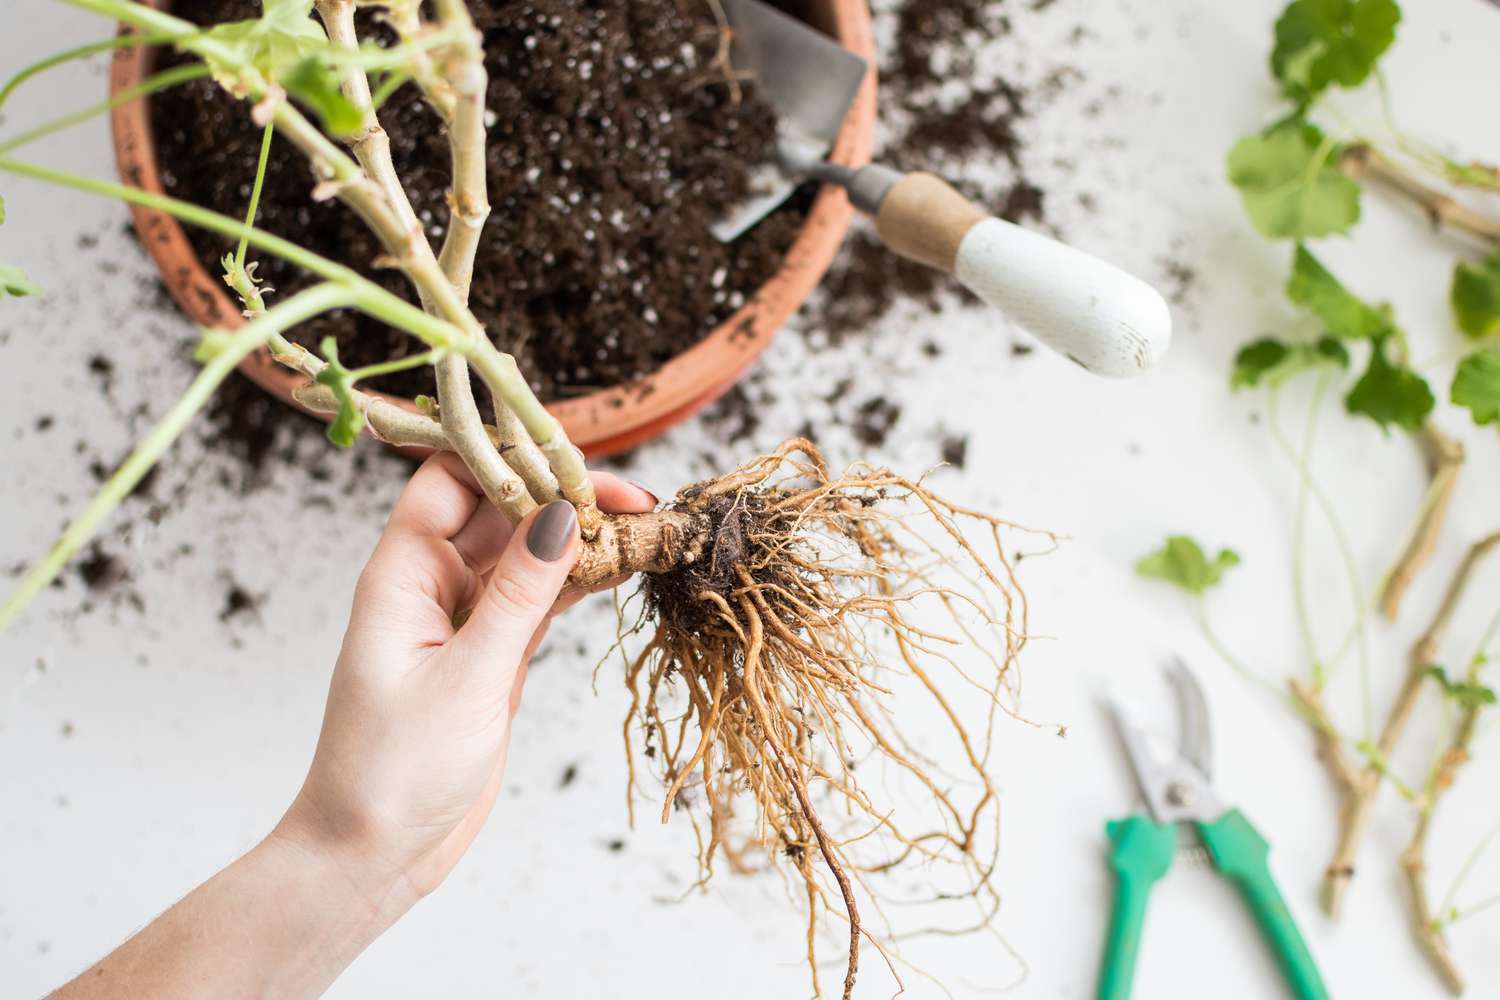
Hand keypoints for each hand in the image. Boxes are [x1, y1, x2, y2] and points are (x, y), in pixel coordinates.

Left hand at [276, 453, 655, 906]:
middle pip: (500, 508)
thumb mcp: (466, 677)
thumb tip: (562, 516)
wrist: (374, 855)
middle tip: (633, 498)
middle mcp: (432, 583)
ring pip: (529, 551)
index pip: (450, 478)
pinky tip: (623, 566)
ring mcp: (466, 618)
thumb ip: (518, 594)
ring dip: (582, 537)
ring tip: (644, 528)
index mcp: (402, 573)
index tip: (573, 458)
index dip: (508, 456)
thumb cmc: (393, 773)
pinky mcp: (494, 653)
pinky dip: (581, 581)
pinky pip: (542, 596)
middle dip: (562, 494)